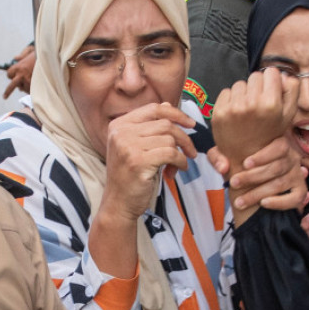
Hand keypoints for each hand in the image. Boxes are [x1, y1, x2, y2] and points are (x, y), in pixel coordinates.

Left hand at [3, 45, 35, 98]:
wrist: (49, 58)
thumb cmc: (39, 55)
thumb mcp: (29, 52)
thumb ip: (21, 56)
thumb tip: (15, 58)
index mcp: (18, 67)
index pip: (9, 74)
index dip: (12, 75)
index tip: (14, 75)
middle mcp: (21, 74)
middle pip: (11, 86)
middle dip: (7, 92)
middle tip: (4, 97)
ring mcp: (27, 81)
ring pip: (22, 88)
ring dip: (25, 86)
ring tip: (31, 79)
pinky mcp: (33, 85)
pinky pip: (29, 90)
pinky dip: (30, 88)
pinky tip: (34, 83)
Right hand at [99, 103, 196, 223]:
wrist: (118, 203)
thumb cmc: (129, 176)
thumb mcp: (135, 146)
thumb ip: (149, 126)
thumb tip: (168, 106)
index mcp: (119, 125)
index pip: (153, 109)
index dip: (175, 113)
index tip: (190, 123)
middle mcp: (121, 132)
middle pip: (165, 123)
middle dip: (183, 137)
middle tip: (190, 151)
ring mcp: (128, 146)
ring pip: (169, 139)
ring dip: (180, 153)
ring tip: (177, 165)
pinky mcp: (138, 161)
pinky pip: (170, 153)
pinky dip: (180, 162)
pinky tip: (176, 170)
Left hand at [210, 138, 308, 226]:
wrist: (250, 179)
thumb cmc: (239, 162)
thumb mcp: (226, 155)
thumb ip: (218, 156)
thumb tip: (223, 167)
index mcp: (278, 144)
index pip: (278, 147)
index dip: (263, 156)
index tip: (244, 164)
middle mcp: (291, 158)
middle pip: (276, 167)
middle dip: (253, 177)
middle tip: (234, 183)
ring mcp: (297, 175)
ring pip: (280, 184)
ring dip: (258, 193)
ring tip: (240, 201)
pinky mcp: (300, 191)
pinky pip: (296, 198)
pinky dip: (280, 202)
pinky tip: (263, 204)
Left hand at [211, 71, 299, 168]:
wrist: (244, 157)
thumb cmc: (269, 134)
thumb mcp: (287, 116)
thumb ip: (291, 92)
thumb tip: (283, 74)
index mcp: (271, 104)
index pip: (271, 72)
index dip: (272, 80)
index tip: (271, 90)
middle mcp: (251, 104)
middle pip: (255, 76)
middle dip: (258, 86)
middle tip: (259, 102)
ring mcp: (233, 107)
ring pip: (240, 84)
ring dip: (244, 93)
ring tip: (248, 109)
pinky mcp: (219, 111)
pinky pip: (226, 92)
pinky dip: (231, 99)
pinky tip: (236, 113)